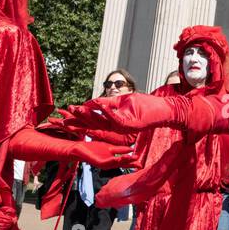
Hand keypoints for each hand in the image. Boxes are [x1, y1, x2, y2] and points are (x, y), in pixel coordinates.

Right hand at [58, 93, 174, 132]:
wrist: (163, 110)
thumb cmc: (145, 105)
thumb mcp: (122, 101)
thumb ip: (107, 102)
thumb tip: (91, 102)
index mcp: (113, 122)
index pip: (92, 120)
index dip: (79, 118)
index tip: (65, 113)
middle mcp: (115, 127)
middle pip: (94, 123)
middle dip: (79, 119)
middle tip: (65, 113)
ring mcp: (123, 127)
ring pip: (102, 122)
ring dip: (89, 115)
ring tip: (76, 109)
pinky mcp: (131, 125)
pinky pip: (116, 119)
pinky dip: (107, 112)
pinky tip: (98, 106)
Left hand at [74, 140, 138, 170]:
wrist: (78, 150)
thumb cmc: (92, 148)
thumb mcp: (109, 147)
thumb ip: (120, 149)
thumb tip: (131, 149)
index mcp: (113, 159)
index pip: (125, 160)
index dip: (133, 161)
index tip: (142, 161)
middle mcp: (110, 163)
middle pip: (123, 164)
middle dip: (132, 164)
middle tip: (141, 165)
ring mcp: (104, 163)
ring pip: (117, 163)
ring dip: (126, 161)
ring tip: (134, 158)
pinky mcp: (99, 163)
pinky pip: (110, 162)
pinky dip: (117, 160)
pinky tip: (122, 157)